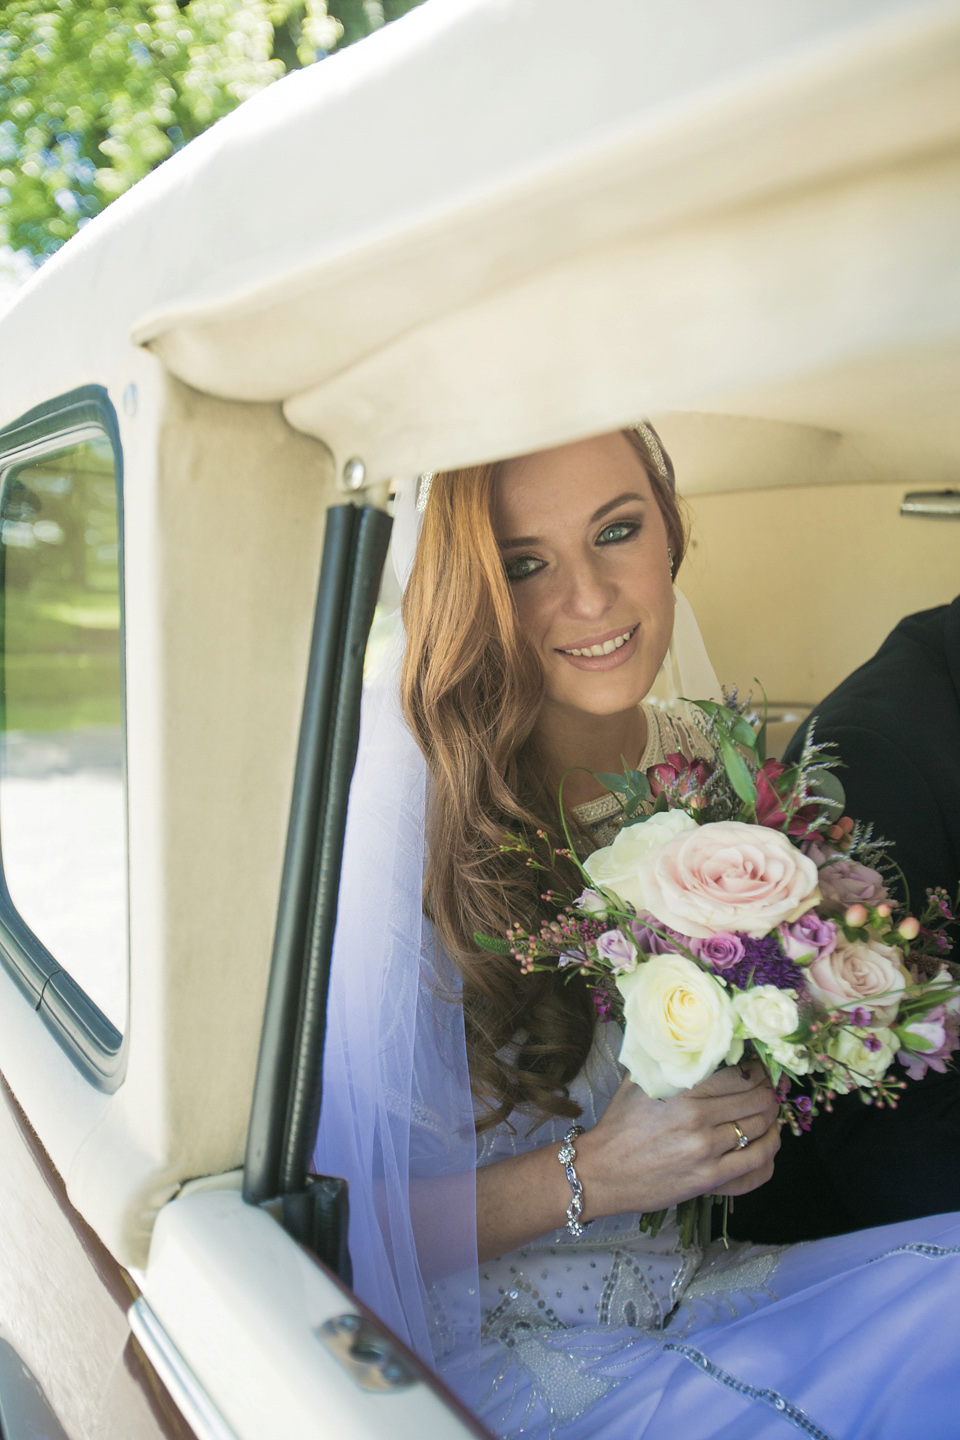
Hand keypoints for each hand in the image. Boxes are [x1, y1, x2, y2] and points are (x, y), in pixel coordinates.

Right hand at [575, 1061, 780, 1219]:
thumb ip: (665, 1058)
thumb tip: (689, 1036)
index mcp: (682, 1091)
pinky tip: (771, 1138)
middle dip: (768, 1090)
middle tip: (769, 1086)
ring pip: (759, 1128)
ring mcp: (706, 1151)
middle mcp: (697, 1119)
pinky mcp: (709, 1179)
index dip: (756, 1069)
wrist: (602, 1172)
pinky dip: (770, 1147)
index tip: (757, 1067)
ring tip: (770, 1109)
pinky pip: (755, 1161)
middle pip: (755, 1099)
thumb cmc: (619, 1125)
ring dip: (771, 1116)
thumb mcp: (637, 1081)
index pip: (739, 1075)